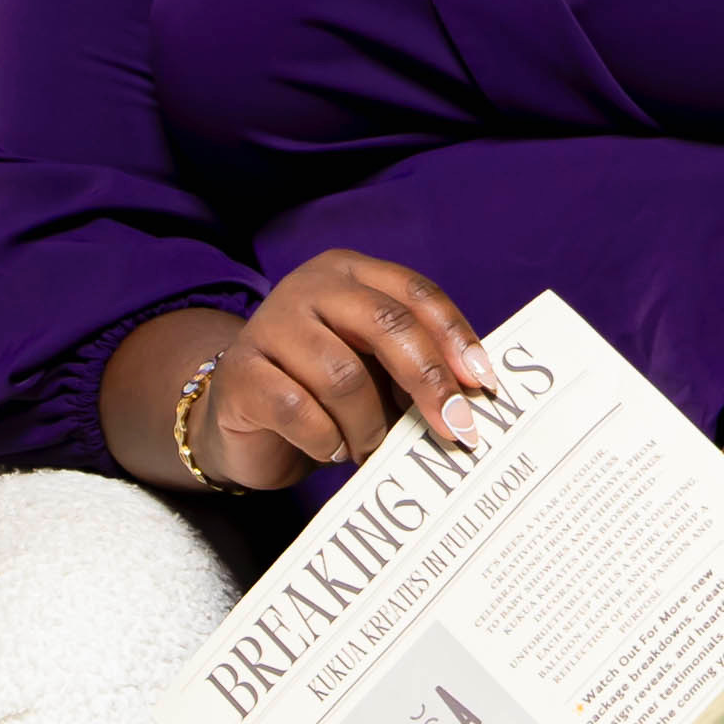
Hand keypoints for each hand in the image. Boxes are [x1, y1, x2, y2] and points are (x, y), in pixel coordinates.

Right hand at [163, 256, 495, 489]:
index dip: (454, 336)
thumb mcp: (373, 368)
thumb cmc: (321, 392)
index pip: (416, 293)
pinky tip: (331, 449)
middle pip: (386, 324)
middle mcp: (308, 287)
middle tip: (455, 429)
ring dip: (370, 425)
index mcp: (350, 274)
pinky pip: (298, 409)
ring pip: (343, 376)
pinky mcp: (241, 372)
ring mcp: (268, 326)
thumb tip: (473, 399)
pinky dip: (327, 440)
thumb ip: (415, 367)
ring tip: (370, 447)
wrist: (241, 420)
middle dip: (428, 381)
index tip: (483, 384)